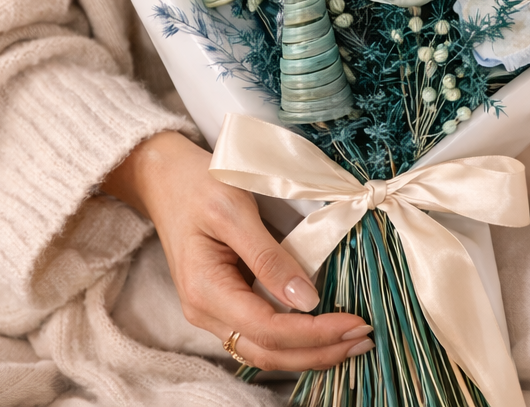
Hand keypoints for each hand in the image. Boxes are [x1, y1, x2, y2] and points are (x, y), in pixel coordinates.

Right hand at [103, 130, 373, 369]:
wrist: (166, 177)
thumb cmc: (199, 184)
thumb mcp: (235, 210)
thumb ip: (269, 257)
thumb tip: (307, 299)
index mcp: (205, 290)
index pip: (268, 330)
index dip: (314, 333)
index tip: (355, 322)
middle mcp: (205, 312)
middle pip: (268, 352)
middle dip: (319, 352)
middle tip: (364, 340)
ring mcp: (212, 311)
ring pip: (264, 350)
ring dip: (309, 351)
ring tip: (351, 341)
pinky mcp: (223, 303)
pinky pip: (260, 334)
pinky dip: (294, 339)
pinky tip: (321, 331)